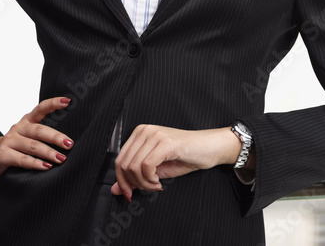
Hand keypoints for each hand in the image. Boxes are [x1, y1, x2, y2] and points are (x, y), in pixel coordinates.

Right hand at [0, 97, 73, 179]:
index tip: (68, 101)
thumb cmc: (14, 148)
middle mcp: (18, 128)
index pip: (40, 109)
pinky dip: (36, 163)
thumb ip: (42, 137)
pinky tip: (46, 166)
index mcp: (26, 121)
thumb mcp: (27, 138)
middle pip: (39, 130)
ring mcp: (9, 141)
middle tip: (69, 144)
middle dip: (56, 137)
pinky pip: (22, 159)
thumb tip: (68, 142)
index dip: (53, 104)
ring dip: (49, 153)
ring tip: (61, 158)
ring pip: (33, 146)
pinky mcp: (3, 154)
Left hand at [111, 125, 239, 200]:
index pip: (119, 159)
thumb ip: (134, 178)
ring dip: (144, 183)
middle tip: (147, 189)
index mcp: (140, 133)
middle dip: (133, 183)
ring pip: (134, 167)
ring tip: (156, 184)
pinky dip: (150, 180)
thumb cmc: (184, 156)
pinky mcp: (166, 142)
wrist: (209, 148)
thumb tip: (115, 189)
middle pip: (123, 164)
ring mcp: (155, 134)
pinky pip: (147, 166)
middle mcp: (145, 130)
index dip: (121, 180)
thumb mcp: (155, 169)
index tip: (129, 193)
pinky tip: (159, 182)